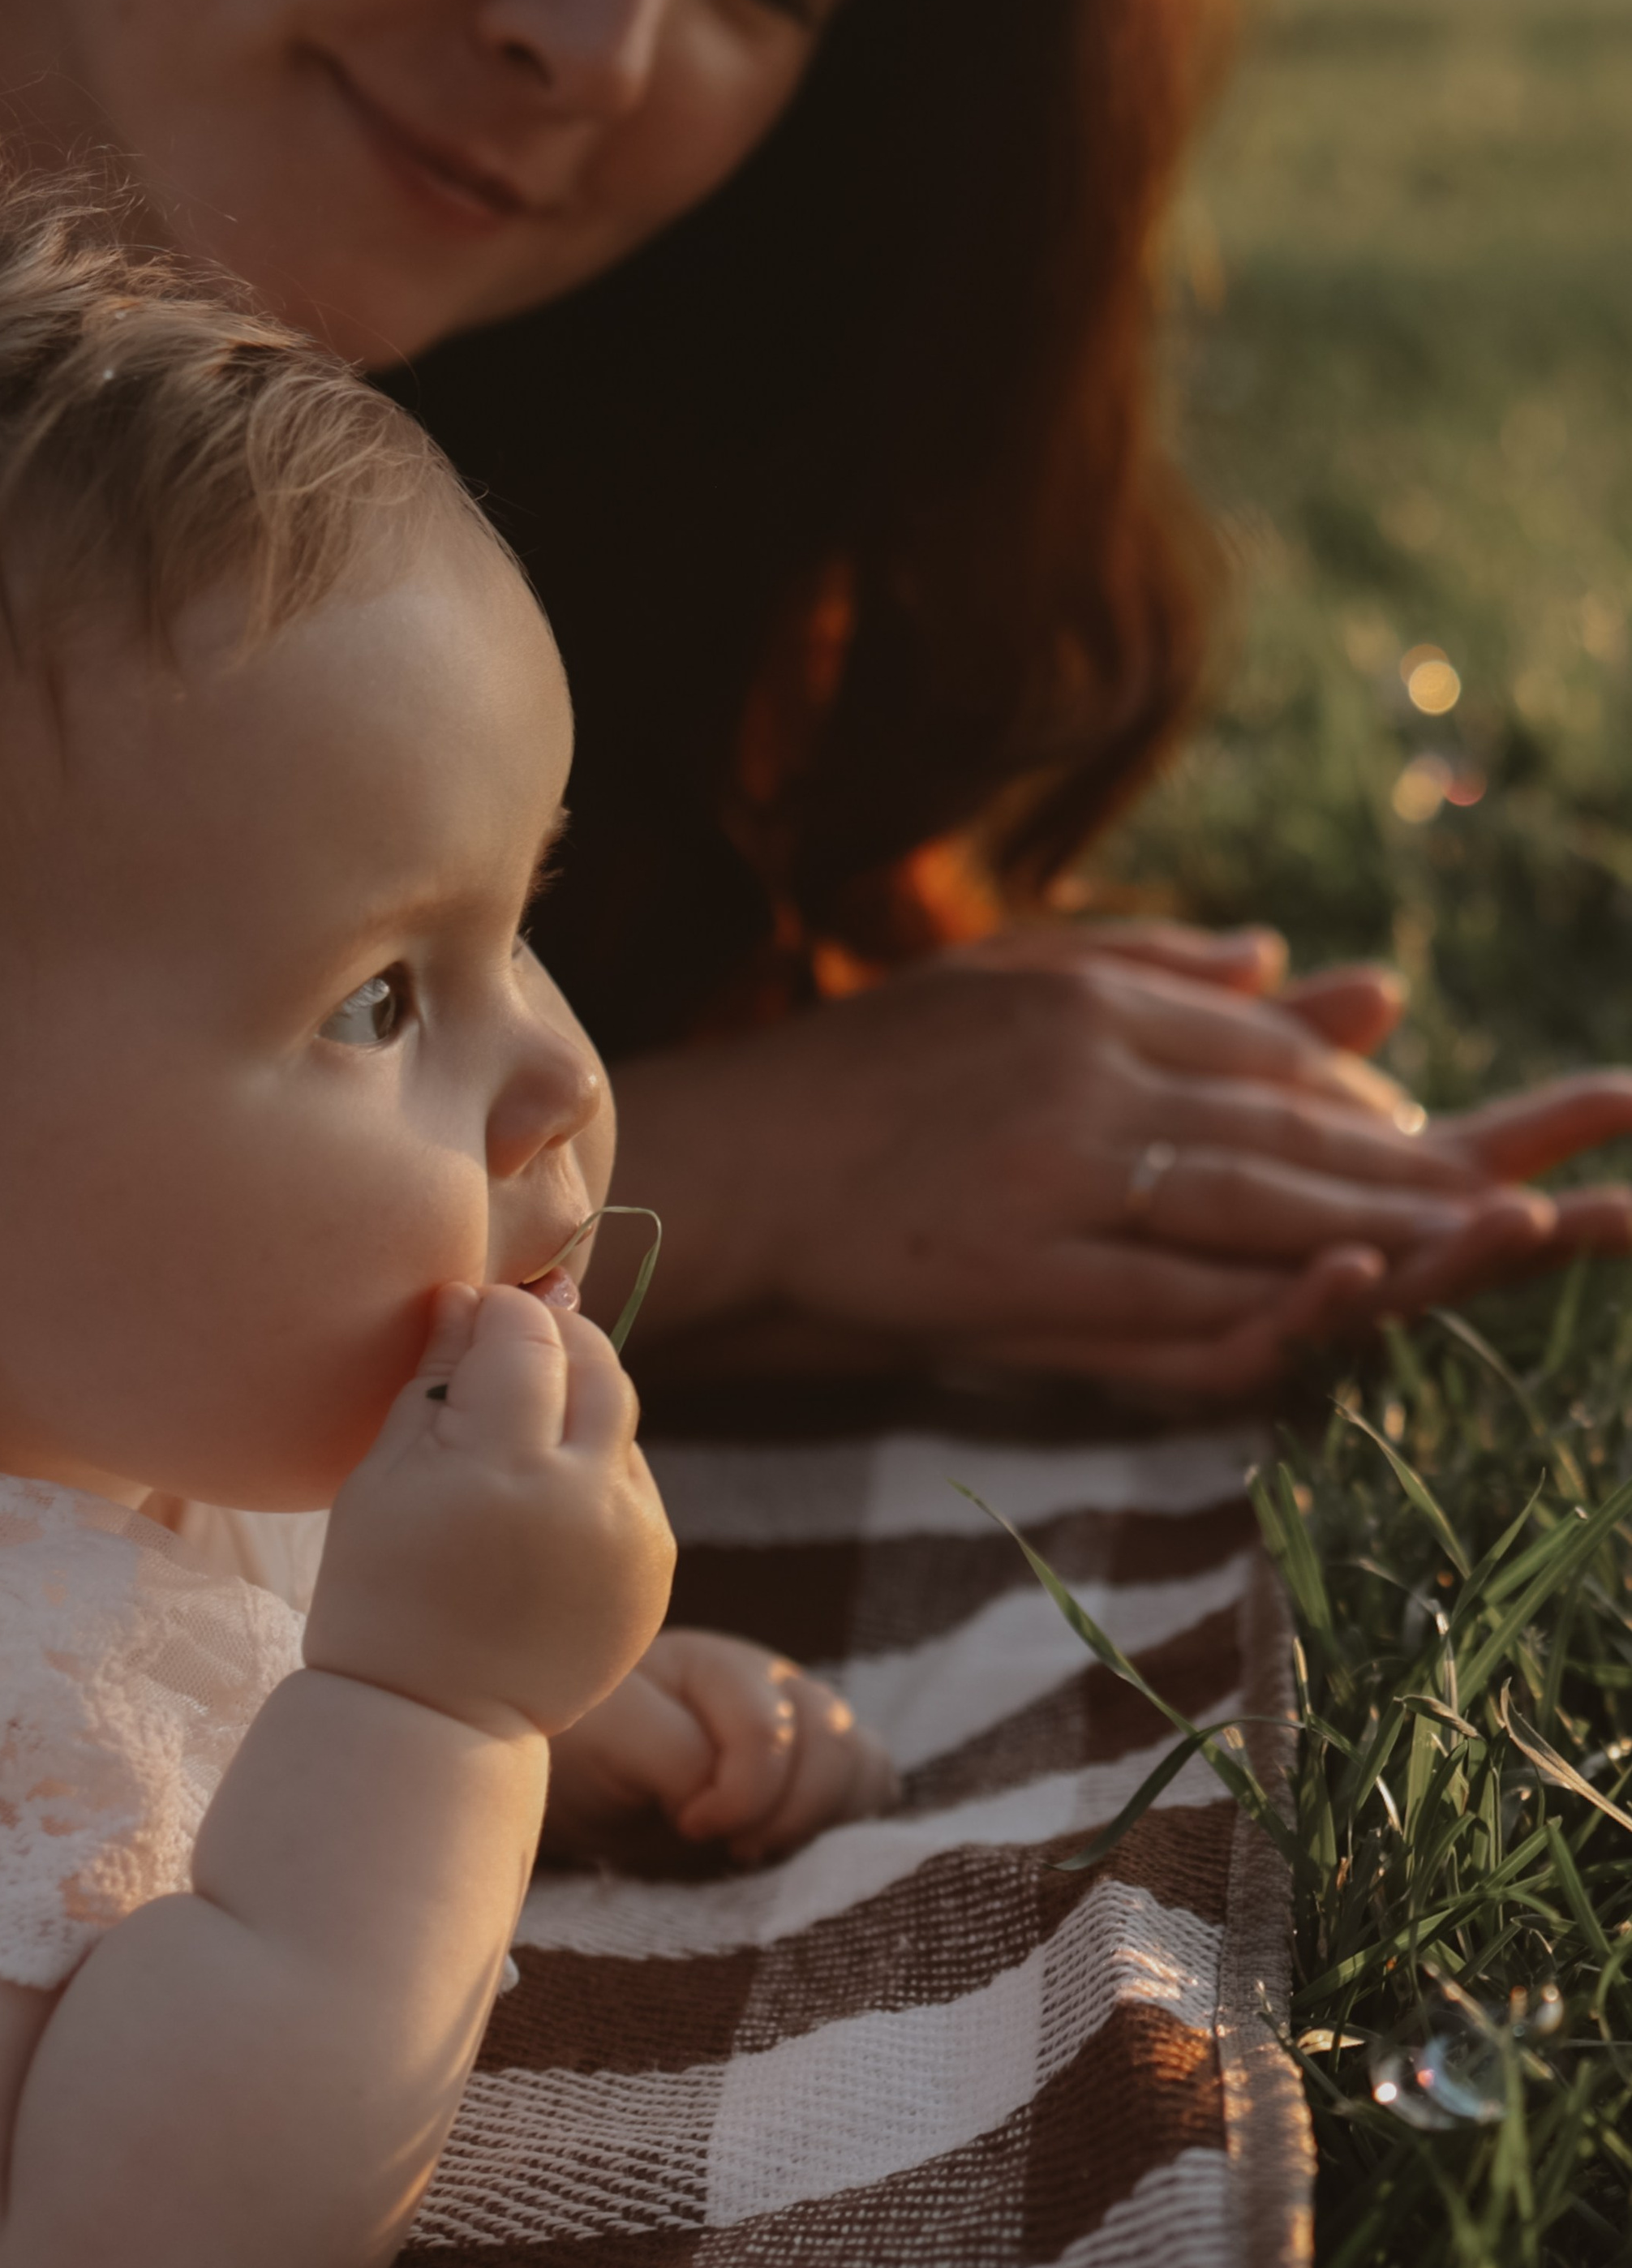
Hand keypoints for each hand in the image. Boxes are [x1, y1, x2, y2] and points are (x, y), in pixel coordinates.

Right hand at [304, 1283, 673, 1740]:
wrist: (431, 1721)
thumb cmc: (381, 1592)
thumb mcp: (382, 1478)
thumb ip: (435, 1379)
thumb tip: (466, 1296)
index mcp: (508, 1469)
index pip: (527, 1340)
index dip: (499, 1311)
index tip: (472, 1309)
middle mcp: (588, 1496)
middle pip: (599, 1365)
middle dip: (559, 1335)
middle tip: (513, 1338)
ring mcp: (633, 1537)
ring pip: (622, 1420)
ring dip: (580, 1401)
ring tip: (521, 1424)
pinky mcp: (655, 1571)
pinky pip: (634, 1483)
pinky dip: (597, 1467)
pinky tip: (546, 1493)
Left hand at [543, 1628, 897, 1867]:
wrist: (578, 1783)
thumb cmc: (580, 1750)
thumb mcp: (605, 1741)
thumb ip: (673, 1756)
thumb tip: (729, 1800)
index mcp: (717, 1664)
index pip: (770, 1732)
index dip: (738, 1797)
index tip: (687, 1825)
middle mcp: (773, 1684)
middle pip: (834, 1741)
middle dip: (786, 1813)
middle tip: (730, 1849)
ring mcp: (802, 1724)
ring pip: (864, 1762)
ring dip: (820, 1822)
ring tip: (755, 1850)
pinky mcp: (817, 1772)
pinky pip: (871, 1788)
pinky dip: (845, 1826)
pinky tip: (787, 1850)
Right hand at [609, 938, 1631, 1405]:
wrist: (720, 1171)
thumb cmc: (859, 1079)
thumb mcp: (1009, 988)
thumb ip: (1157, 969)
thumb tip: (1301, 963)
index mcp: (1090, 1006)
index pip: (1270, 1060)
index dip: (1375, 1111)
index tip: (1462, 1145)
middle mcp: (1087, 1077)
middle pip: (1293, 1127)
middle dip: (1435, 1160)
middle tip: (1569, 1186)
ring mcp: (1053, 1178)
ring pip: (1258, 1207)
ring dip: (1394, 1226)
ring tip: (1518, 1234)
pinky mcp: (1014, 1274)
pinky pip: (1169, 1302)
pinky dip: (1271, 1304)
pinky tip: (1360, 1294)